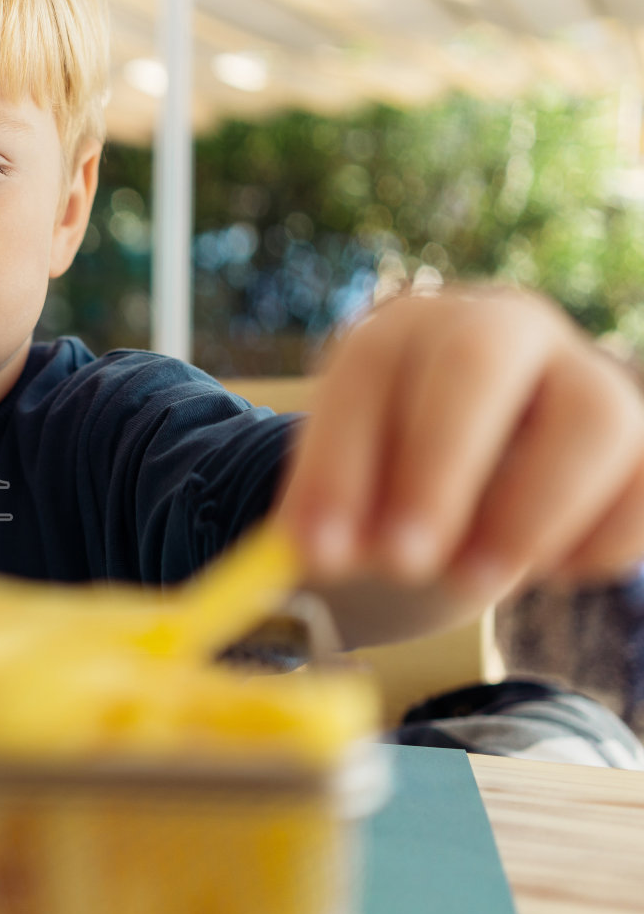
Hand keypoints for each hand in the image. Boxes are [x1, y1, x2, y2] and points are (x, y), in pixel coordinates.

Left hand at [277, 289, 643, 622]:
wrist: (460, 499)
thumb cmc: (384, 492)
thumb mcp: (341, 500)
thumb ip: (329, 522)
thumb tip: (321, 557)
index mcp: (405, 330)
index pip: (371, 366)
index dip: (340, 461)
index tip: (318, 552)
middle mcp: (501, 328)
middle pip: (477, 362)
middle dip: (437, 468)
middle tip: (401, 562)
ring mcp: (586, 376)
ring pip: (591, 418)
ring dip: (527, 514)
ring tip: (470, 585)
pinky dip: (595, 544)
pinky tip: (543, 573)